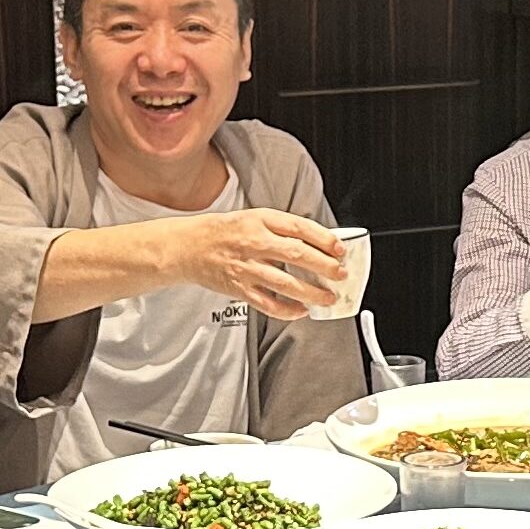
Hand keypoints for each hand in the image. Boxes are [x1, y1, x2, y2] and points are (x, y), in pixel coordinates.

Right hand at [135, 209, 350, 320]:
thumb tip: (317, 244)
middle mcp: (254, 243)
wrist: (189, 247)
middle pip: (296, 255)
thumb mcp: (254, 218)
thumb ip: (282, 229)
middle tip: (340, 274)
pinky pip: (268, 304)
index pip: (299, 228)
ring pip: (286, 284)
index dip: (324, 239)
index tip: (340, 249)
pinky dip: (287, 310)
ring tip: (328, 297)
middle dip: (324, 266)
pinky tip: (301, 310)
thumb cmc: (224, 232)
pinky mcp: (240, 289)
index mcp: (261, 221)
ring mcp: (247, 268)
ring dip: (311, 292)